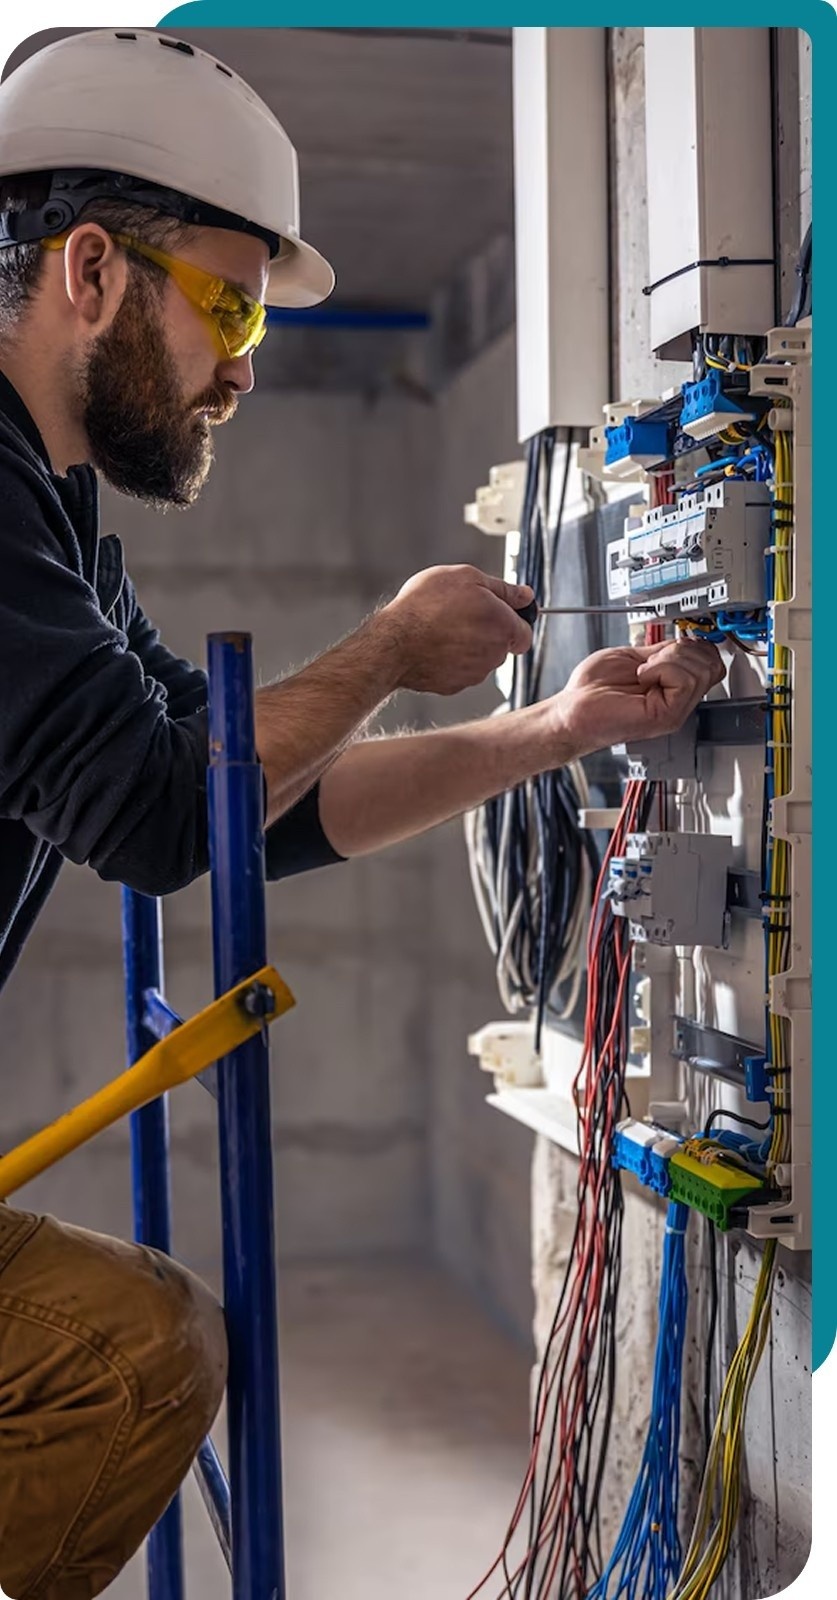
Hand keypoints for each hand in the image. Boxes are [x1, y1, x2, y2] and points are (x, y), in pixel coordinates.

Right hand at [380, 565, 534, 694]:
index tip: (497, 612)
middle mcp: (494, 655)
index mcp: (504, 627)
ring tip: (442, 627)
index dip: (513, 620)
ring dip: (468, 644)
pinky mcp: (454, 685)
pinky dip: (451, 659)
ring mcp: (474, 674)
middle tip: (461, 613)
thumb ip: (503, 588)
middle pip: (501, 644)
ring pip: (480, 658)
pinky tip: (433, 644)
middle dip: (488, 630)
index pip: (526, 633)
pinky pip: (459, 670)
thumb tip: (525, 595)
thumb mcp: (467, 578)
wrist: (393, 642)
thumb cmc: (427, 606)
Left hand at [551, 637, 724, 756]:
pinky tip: (642, 677)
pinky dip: (662, 669)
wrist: (571, 711)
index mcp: (672, 687)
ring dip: (668, 659)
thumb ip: (662, 652)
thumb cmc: (591, 690)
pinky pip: (684, 681)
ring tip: (644, 670)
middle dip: (682, 648)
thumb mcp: (634, 658)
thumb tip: (684, 640)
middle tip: (652, 659)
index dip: (695, 644)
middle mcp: (677, 701)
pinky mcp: (666, 716)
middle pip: (711, 664)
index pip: (711, 662)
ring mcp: (674, 711)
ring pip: (700, 670)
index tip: (670, 644)